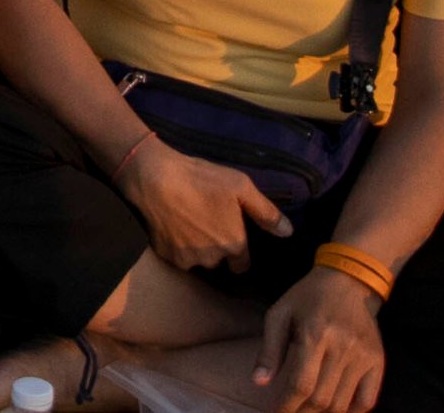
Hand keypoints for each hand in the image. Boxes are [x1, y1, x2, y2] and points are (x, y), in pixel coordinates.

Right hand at [121, 137, 287, 271]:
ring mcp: (187, 260)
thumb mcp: (241, 186)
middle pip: (218, 261)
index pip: (242, 265)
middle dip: (216, 248)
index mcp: (234, 245)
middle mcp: (213, 259)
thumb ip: (266, 212)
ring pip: (197, 260)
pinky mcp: (166, 255)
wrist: (155, 177)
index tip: (231, 235)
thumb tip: (288, 232)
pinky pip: (176, 255)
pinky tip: (173, 224)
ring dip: (196, 248)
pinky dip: (176, 245)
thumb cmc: (202, 179)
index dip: (239, 252)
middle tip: (207, 222)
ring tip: (189, 222)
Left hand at [256, 266, 388, 412]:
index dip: (286, 406)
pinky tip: (334, 410)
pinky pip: (367, 401)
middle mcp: (342, 347)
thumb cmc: (307, 298)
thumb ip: (270, 349)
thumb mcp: (280, 313)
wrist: (348, 281)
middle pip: (321, 399)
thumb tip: (259, 382)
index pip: (301, 384)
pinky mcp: (378, 361)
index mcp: (314, 334)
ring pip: (342, 404)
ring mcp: (363, 356)